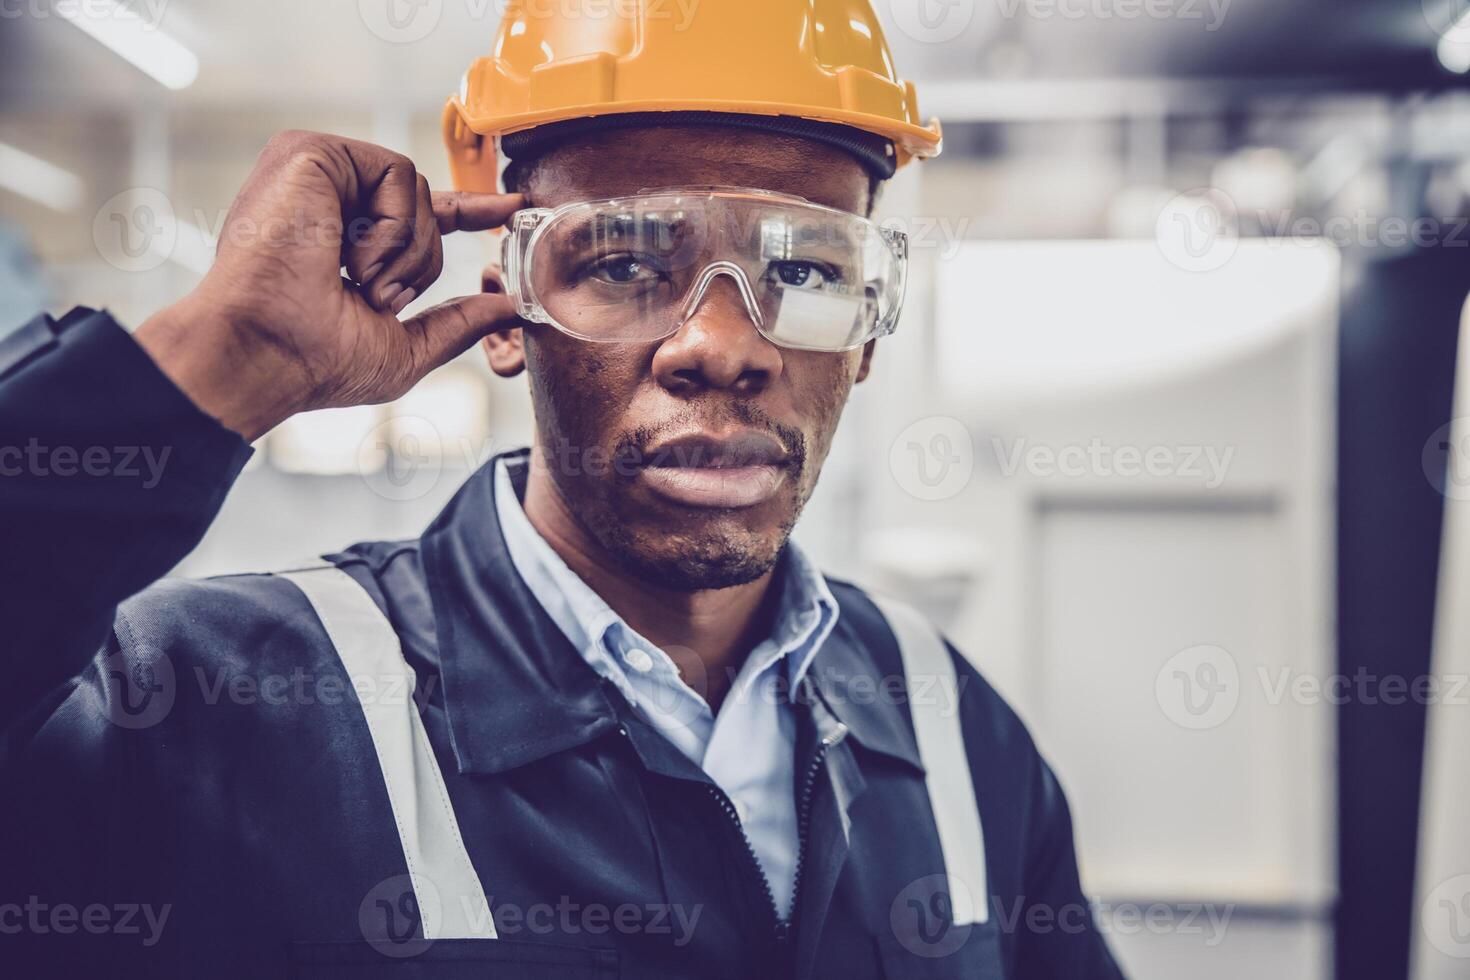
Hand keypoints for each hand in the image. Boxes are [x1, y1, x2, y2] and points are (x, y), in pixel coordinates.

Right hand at [135, 131, 522, 440]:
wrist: (262, 352)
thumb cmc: (315, 363)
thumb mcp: (406, 348)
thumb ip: (459, 323)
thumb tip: (511, 309)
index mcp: (345, 241)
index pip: (418, 217)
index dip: (469, 211)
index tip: (510, 209)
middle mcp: (328, 202)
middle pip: (427, 210)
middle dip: (421, 266)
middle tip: (375, 298)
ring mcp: (317, 175)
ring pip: (419, 192)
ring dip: (406, 252)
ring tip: (358, 280)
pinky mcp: (311, 152)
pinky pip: (398, 173)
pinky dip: (390, 226)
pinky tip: (348, 254)